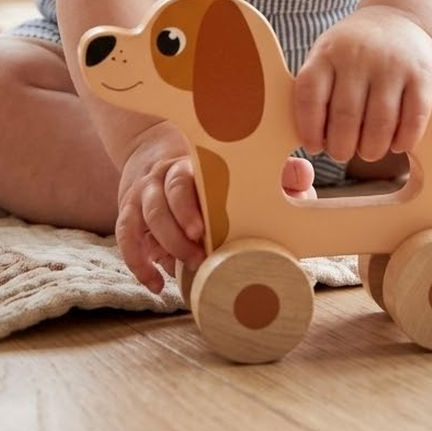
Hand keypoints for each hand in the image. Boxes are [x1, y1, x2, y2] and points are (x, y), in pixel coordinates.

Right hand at [116, 126, 318, 292]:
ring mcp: (142, 195)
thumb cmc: (209, 168)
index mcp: (189, 164)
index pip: (183, 180)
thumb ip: (275, 172)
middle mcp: (160, 177)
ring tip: (184, 270)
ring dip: (163, 246)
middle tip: (199, 254)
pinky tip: (157, 283)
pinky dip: (138, 262)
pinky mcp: (130, 214)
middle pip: (160, 201)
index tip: (204, 230)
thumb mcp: (242, 164)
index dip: (190, 205)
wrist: (154, 147)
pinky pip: (126, 237)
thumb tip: (305, 179)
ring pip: (141, 219)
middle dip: (177, 231)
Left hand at [293, 6, 431, 163]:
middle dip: (342, 147)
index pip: (310, 96)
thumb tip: (313, 141)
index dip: (309, 128)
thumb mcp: (326, 55)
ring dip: (372, 149)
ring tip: (368, 152)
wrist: (399, 17)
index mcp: (327, 53)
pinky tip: (396, 144)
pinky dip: (404, 140)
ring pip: (380, 123)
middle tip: (342, 154)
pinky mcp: (422, 74)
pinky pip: (414, 119)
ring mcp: (392, 64)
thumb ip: (316, 90)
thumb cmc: (354, 49)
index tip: (315, 146)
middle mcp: (358, 56)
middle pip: (346, 116)